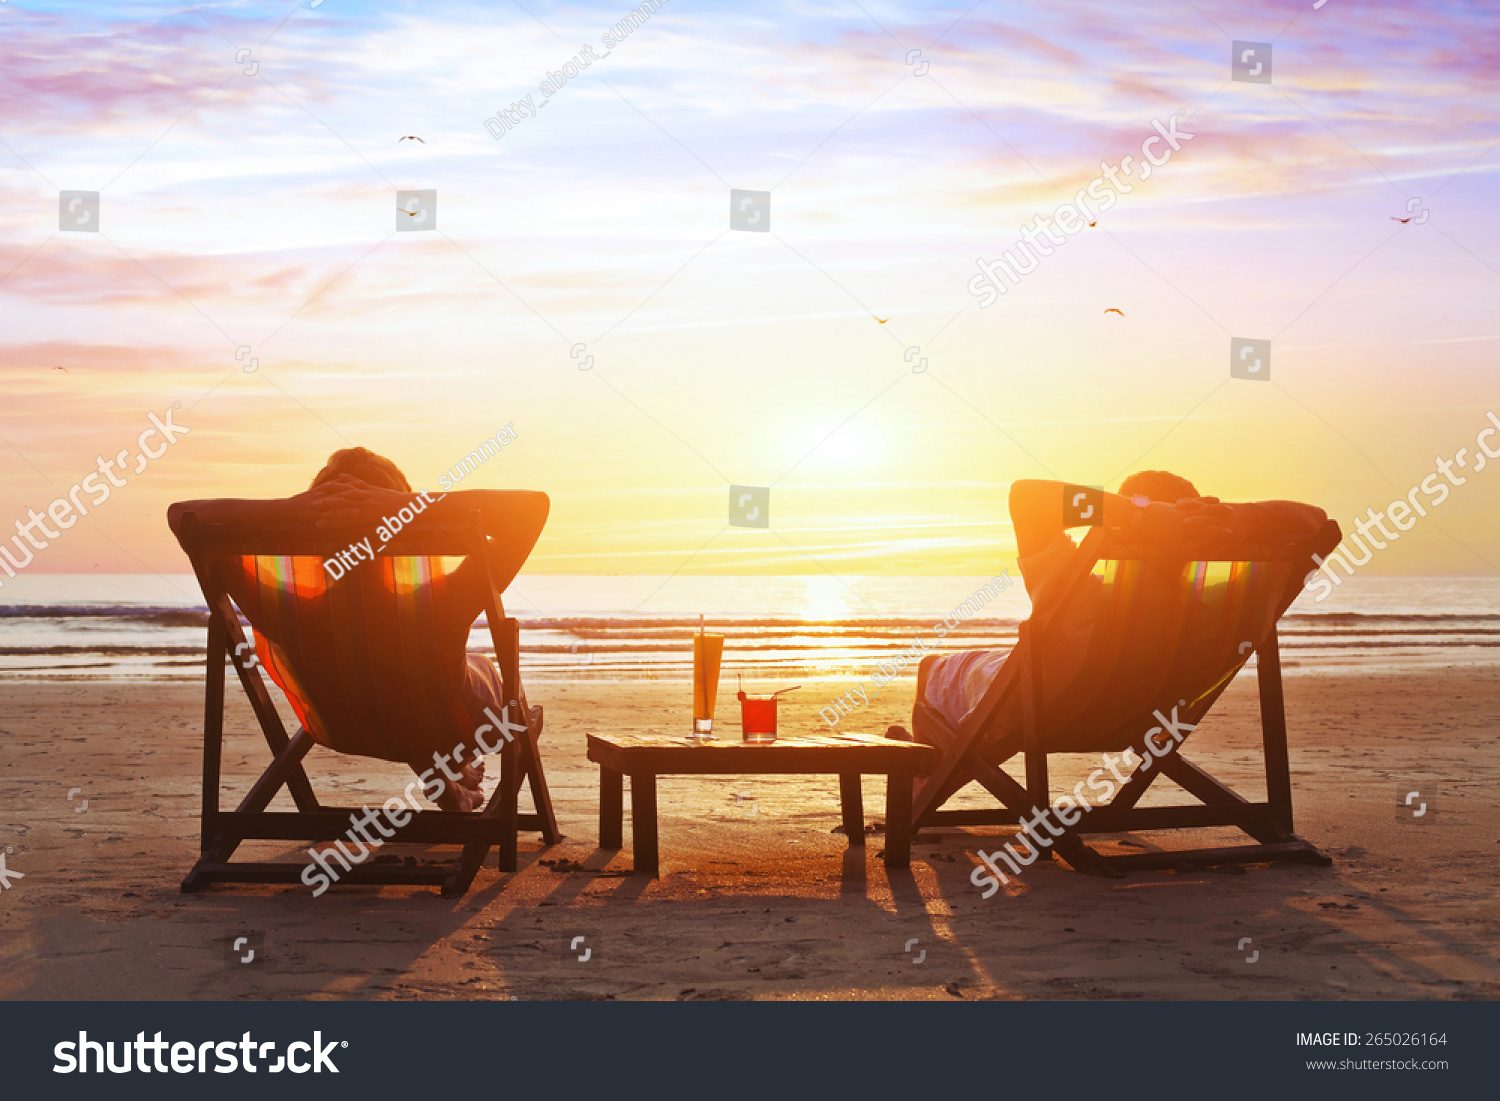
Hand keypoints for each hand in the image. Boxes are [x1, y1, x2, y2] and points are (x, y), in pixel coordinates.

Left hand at [297, 475, 418, 529]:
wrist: (405, 506)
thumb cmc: (394, 499)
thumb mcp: (377, 488)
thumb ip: (360, 483)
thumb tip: (344, 476)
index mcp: (364, 490)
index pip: (345, 488)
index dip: (332, 489)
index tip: (321, 489)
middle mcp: (360, 497)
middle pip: (339, 496)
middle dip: (326, 498)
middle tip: (311, 500)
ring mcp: (361, 506)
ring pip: (340, 507)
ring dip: (326, 509)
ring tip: (314, 511)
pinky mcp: (363, 516)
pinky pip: (345, 519)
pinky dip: (333, 522)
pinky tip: (323, 524)